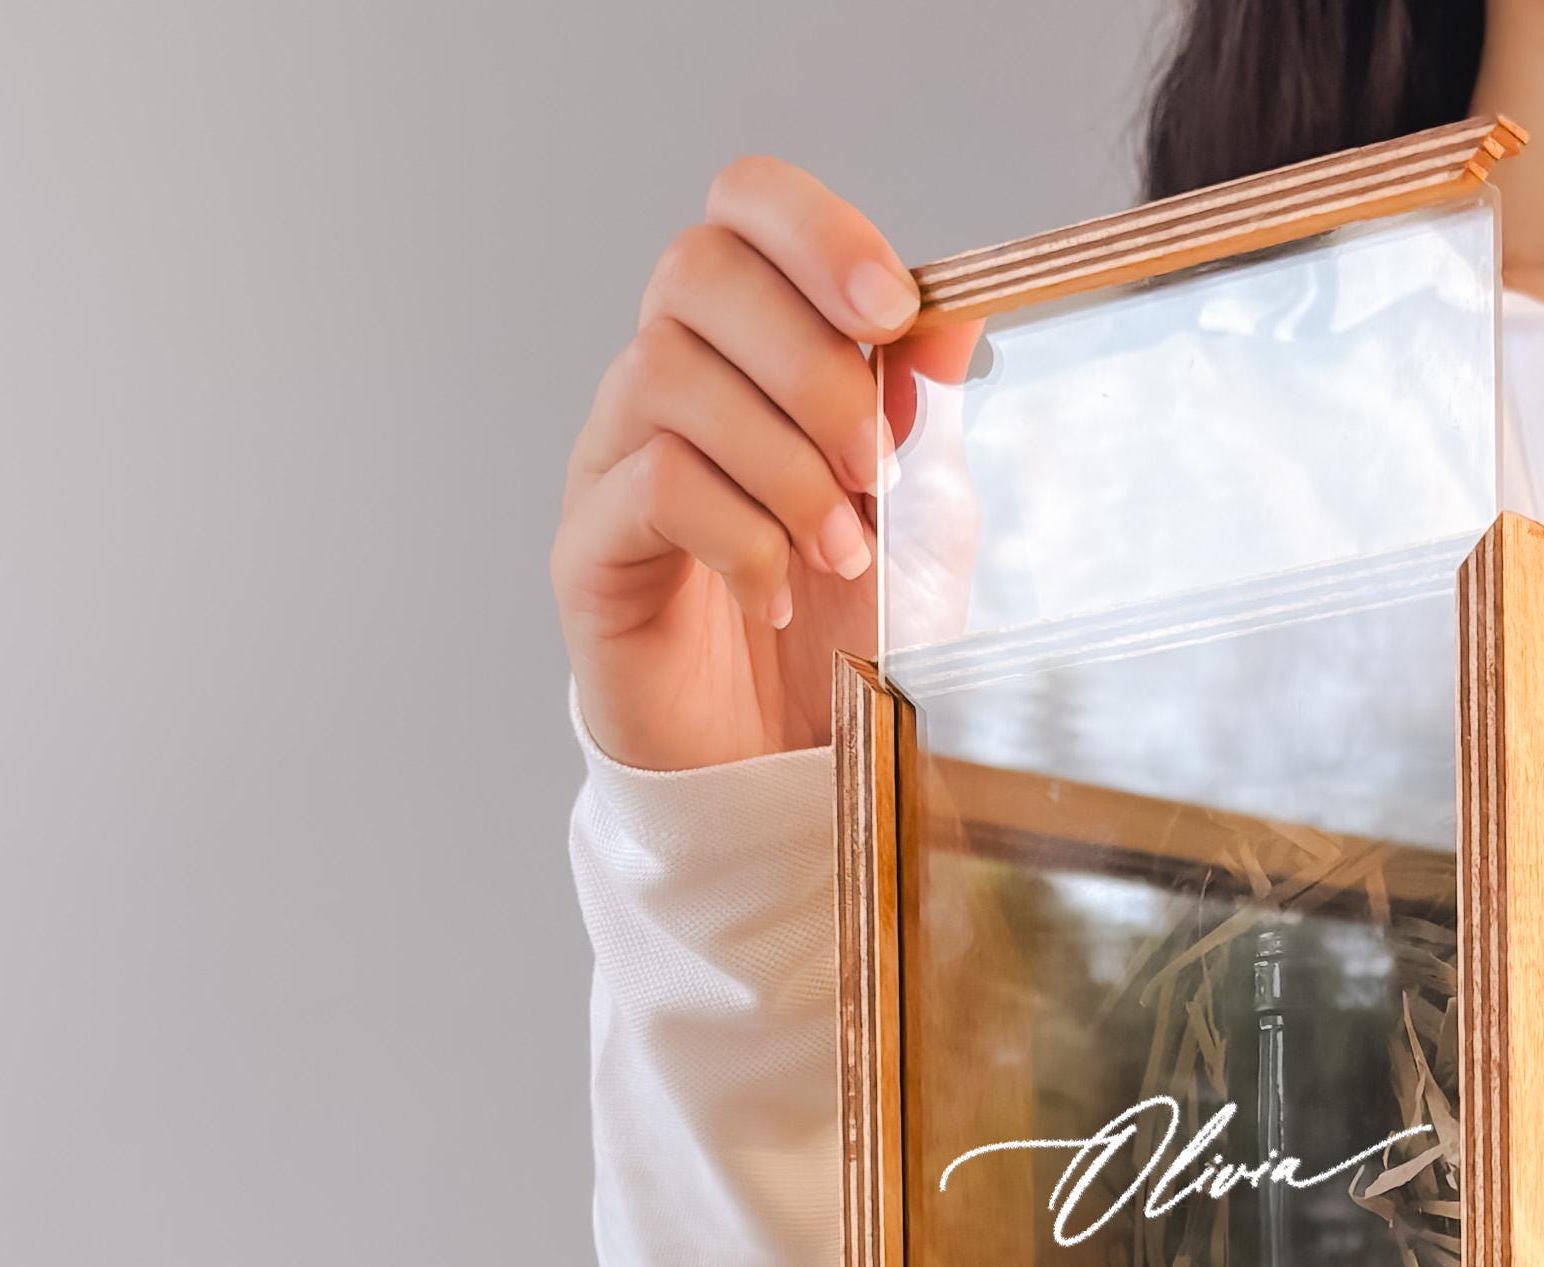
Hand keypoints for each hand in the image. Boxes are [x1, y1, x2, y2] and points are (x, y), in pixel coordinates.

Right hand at [555, 157, 916, 770]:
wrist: (785, 779)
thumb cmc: (841, 642)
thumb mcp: (916, 515)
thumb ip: (924, 411)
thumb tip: (954, 310)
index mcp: (743, 349)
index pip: (741, 210)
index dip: (815, 232)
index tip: (894, 310)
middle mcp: (661, 385)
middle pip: (693, 269)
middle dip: (810, 363)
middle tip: (872, 468)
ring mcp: (610, 462)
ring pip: (668, 373)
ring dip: (783, 462)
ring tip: (838, 554)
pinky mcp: (589, 552)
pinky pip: (652, 484)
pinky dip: (740, 536)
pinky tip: (779, 597)